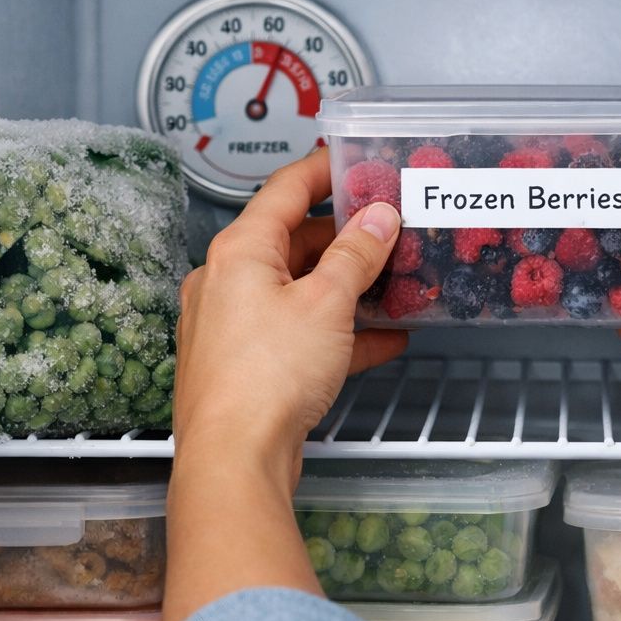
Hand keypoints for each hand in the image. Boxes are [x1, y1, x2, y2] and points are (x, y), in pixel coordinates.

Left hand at [164, 149, 403, 620]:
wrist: (234, 459)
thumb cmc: (267, 377)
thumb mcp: (328, 304)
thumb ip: (357, 256)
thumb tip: (377, 219)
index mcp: (239, 252)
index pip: (285, 190)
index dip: (326, 170)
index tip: (358, 161)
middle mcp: (226, 282)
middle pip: (293, 241)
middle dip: (346, 236)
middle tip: (390, 227)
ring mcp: (233, 326)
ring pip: (298, 290)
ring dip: (346, 286)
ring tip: (394, 281)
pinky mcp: (246, 365)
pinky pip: (298, 333)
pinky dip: (337, 331)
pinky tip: (382, 339)